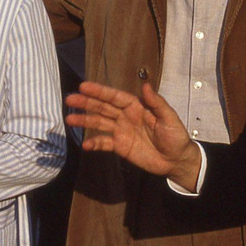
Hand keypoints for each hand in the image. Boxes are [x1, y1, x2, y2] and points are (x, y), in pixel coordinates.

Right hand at [66, 81, 200, 190]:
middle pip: (103, 107)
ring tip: (69, 119)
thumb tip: (145, 85)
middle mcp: (126, 117)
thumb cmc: (176, 136)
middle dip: (87, 103)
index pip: (115, 97)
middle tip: (70, 99)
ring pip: (100, 123)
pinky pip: (104, 143)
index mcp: (137, 107)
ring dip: (85, 120)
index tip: (84, 86)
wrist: (176, 160)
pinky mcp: (120, 147)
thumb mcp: (169, 118)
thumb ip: (156, 103)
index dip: (100, 92)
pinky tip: (84, 144)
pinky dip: (94, 143)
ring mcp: (122, 132)